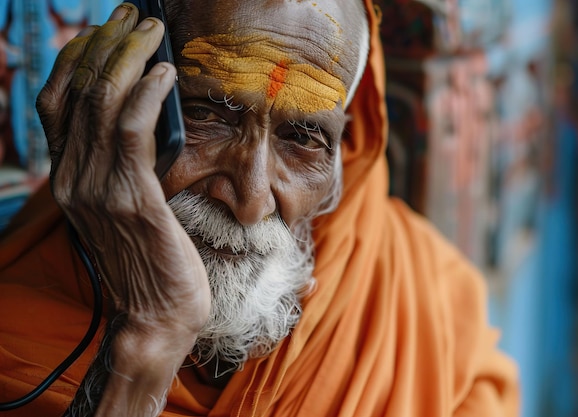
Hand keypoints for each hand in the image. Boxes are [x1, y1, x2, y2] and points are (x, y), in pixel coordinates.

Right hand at [36, 2, 209, 366]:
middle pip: (78, 91)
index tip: (108, 29)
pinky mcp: (132, 198)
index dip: (80, 58)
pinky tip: (166, 74)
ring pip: (103, 102)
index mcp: (69, 178)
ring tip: (153, 30)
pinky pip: (132, 130)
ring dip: (129, 56)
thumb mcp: (126, 207)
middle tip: (135, 15)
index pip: (59, 102)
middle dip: (107, 43)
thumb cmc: (150, 261)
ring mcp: (98, 188)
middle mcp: (74, 178)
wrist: (155, 316)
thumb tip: (144, 117)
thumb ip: (122, 166)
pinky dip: (147, 94)